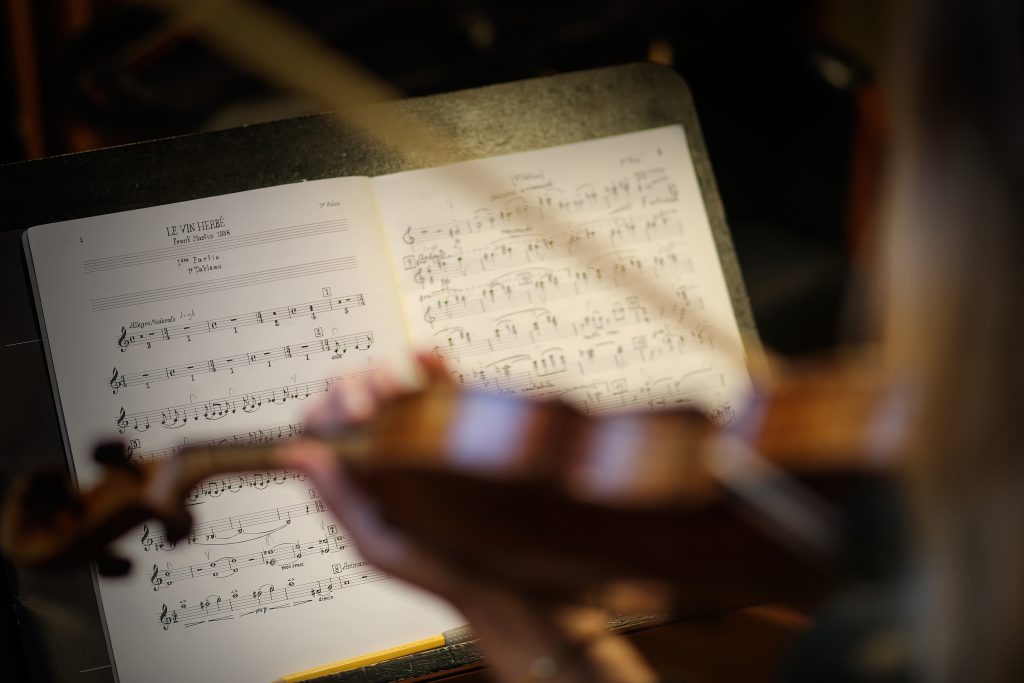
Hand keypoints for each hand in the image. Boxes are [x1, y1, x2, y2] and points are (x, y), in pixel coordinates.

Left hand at [278, 354, 656, 682]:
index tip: (354, 415)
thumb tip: (295, 451)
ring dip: (388, 371)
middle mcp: (382, 449)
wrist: (506, 578)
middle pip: (352, 394)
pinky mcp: (456, 423)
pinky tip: (430, 357)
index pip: (321, 426)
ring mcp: (419, 433)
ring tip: (400, 385)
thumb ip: (338, 498)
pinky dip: (429, 362)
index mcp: (354, 477)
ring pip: (391, 381)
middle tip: (375, 403)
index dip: (328, 408)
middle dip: (358, 385)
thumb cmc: (440, 570)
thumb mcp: (379, 544)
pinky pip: (438, 382)